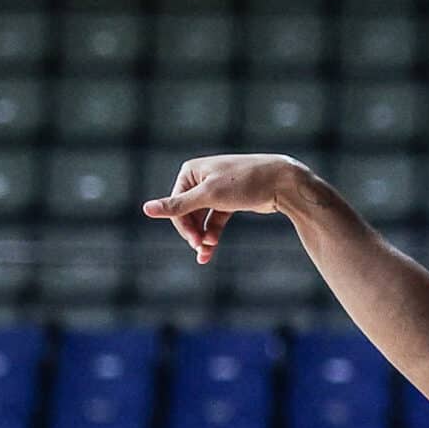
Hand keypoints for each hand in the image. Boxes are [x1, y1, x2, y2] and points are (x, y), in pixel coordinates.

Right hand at [142, 154, 309, 263]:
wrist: (282, 182)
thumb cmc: (245, 183)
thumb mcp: (209, 195)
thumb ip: (179, 205)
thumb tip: (146, 209)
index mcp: (191, 172)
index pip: (177, 203)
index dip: (183, 225)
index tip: (195, 242)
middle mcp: (201, 179)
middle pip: (188, 212)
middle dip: (193, 232)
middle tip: (201, 250)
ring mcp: (217, 191)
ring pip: (202, 218)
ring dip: (203, 236)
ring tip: (205, 255)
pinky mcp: (231, 201)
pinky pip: (216, 220)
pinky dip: (213, 233)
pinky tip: (212, 247)